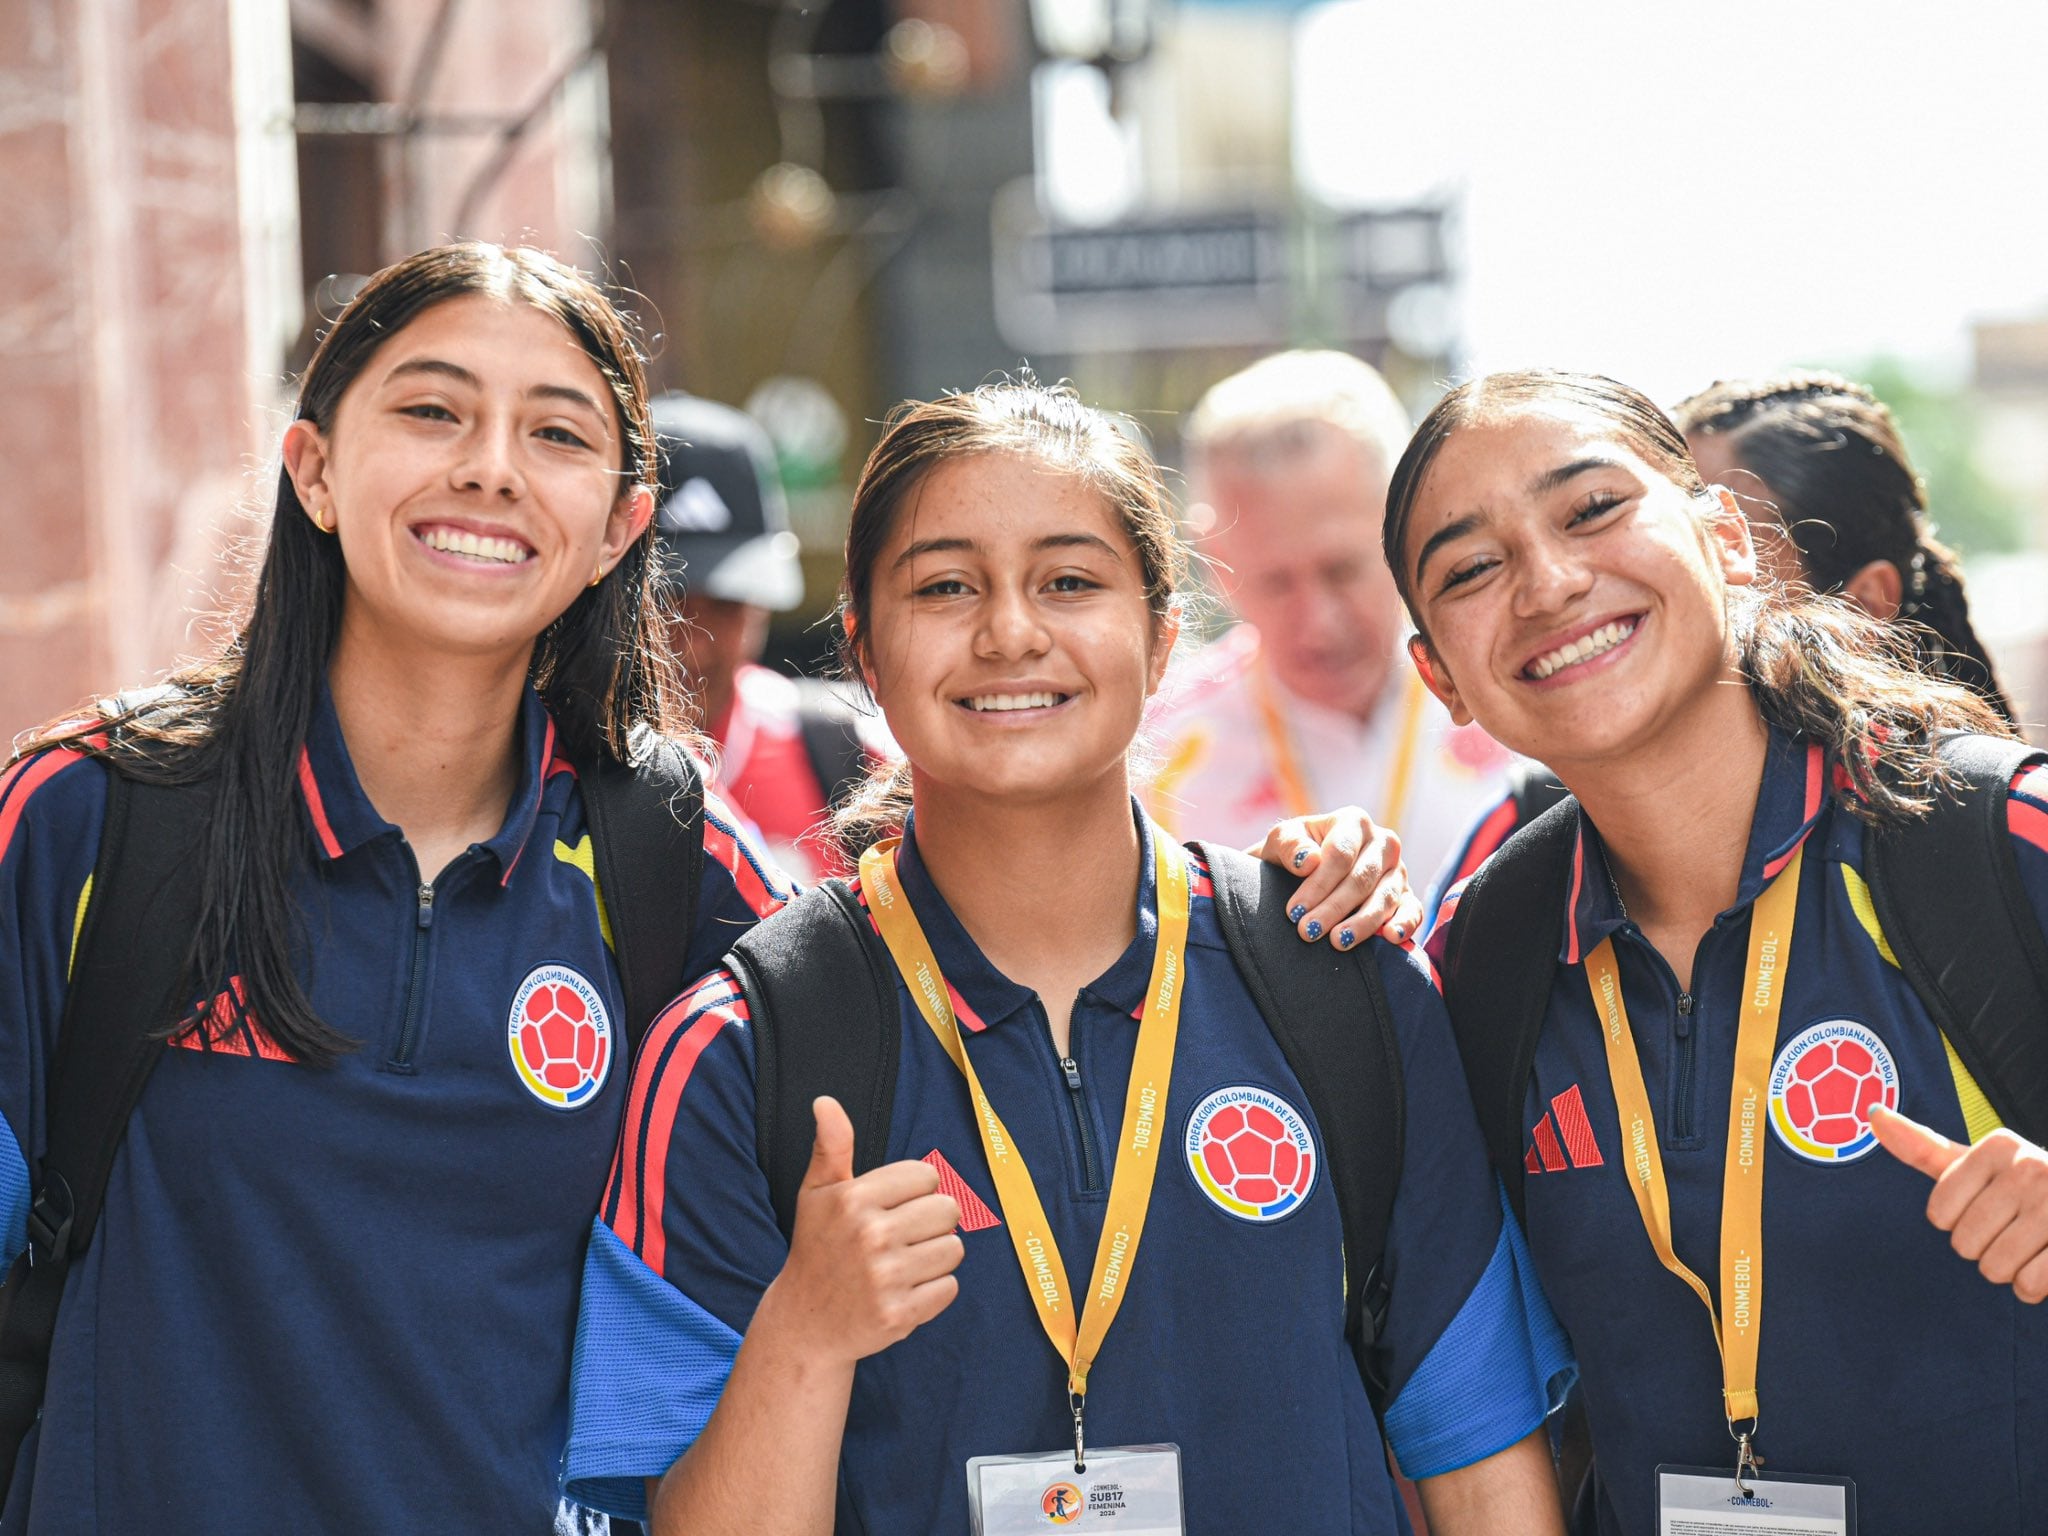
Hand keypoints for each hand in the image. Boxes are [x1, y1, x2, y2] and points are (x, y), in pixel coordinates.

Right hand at [763, 1097, 965, 1362]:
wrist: (804, 1323)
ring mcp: (886, 1278)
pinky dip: (933, 1291)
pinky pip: (949, 1288)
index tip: (892, 1208)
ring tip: (903, 1264)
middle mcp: (871, 1235)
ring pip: (954, 1249)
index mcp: (853, 1199)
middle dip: (931, 1222)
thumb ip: (831, 1145)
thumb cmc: (817, 1248)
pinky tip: (904, 1291)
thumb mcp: (816, 1193)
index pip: (927, 1176)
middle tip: (902, 1237)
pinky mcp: (900, 1315)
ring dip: (935, 1257)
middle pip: (949, 1210)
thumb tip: (825, 1101)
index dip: (915, 1191)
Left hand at [1250, 806, 1420, 949]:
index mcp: (1354, 822)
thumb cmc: (1292, 853)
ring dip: (1361, 923)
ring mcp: (1398, 870)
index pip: (1340, 854)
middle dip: (1333, 908)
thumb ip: (1290, 846)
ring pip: (1385, 897)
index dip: (1318, 884)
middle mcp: (1382, 843)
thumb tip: (1309, 861)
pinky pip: (1412, 910)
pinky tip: (1390, 938)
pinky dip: (1405, 924)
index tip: (1295, 911)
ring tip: (1338, 941)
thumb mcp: (1282, 840)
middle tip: (1308, 932)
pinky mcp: (1407, 896)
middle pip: (1361, 879)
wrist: (1300, 872)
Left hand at [1870, 1104, 2047, 1302]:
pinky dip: (2031, 1288)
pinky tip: (2044, 1264)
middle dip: (1984, 1250)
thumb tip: (1874, 1113)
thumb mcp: (1976, 1165)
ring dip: (2008, 1271)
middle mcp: (2030, 1168)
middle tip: (2012, 1232)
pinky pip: (2029, 1285)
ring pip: (1995, 1268)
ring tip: (2029, 1247)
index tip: (1988, 1209)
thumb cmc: (2024, 1192)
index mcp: (1999, 1147)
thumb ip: (1924, 1148)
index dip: (1958, 1224)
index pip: (1939, 1212)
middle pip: (1964, 1243)